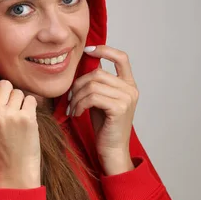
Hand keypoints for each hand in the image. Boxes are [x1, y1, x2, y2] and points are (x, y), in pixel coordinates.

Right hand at [0, 58, 40, 188]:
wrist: (14, 167)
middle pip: (5, 84)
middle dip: (9, 93)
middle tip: (9, 112)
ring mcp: (9, 115)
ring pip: (19, 92)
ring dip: (21, 102)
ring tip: (17, 120)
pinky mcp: (26, 118)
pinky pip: (30, 100)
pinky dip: (31, 108)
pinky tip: (26, 122)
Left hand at [68, 45, 138, 173]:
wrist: (111, 149)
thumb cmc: (104, 126)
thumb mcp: (100, 99)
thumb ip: (97, 83)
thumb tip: (84, 64)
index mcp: (128, 84)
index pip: (121, 57)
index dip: (104, 50)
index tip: (87, 50)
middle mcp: (131, 89)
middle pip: (98, 73)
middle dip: (78, 85)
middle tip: (70, 99)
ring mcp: (127, 98)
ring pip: (92, 85)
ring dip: (76, 97)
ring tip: (73, 108)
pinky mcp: (119, 108)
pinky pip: (92, 97)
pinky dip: (79, 104)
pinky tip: (76, 113)